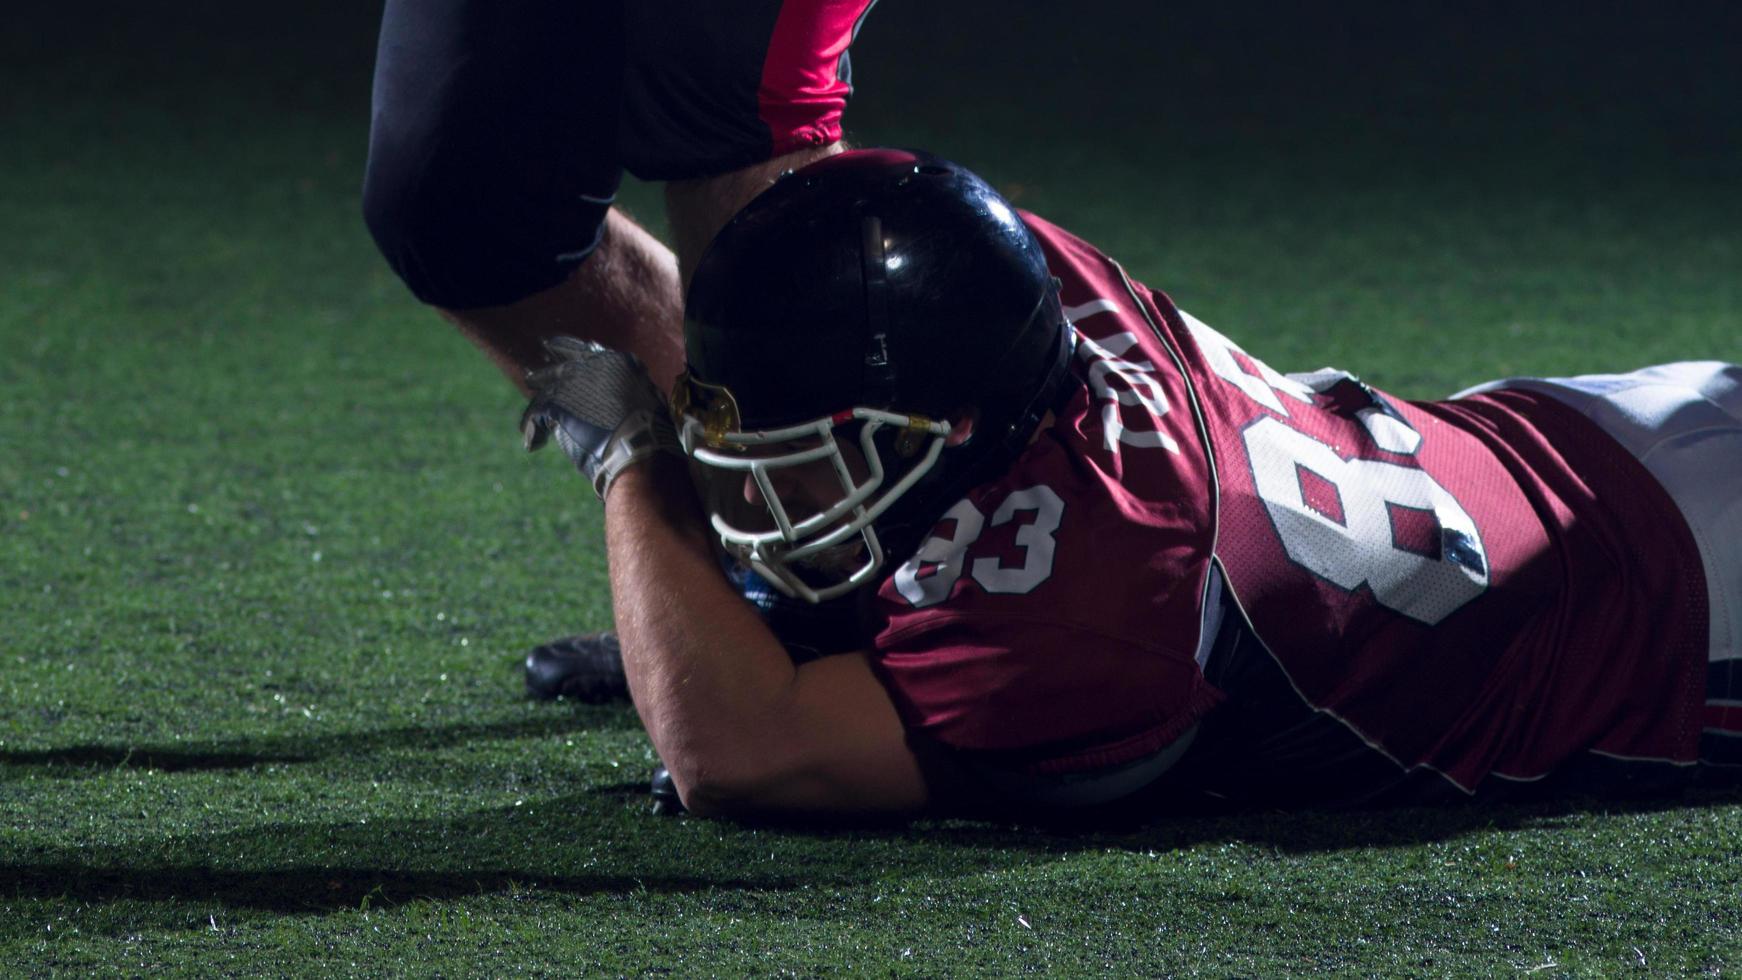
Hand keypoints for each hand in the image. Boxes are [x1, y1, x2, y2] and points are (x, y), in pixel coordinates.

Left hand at [520, 337, 680, 498]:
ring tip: (527, 412)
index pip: (588, 353)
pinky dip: (532, 427)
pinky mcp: (556, 402)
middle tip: (532, 377)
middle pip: (562, 367)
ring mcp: (572, 382)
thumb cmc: (650, 430)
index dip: (571, 353)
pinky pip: (537, 412)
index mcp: (617, 362)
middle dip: (546, 373)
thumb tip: (634, 394)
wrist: (637, 446)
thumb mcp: (647, 401)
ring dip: (536, 398)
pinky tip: (532, 442)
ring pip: (546, 387)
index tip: (559, 352)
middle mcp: (591, 365)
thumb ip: (632, 392)